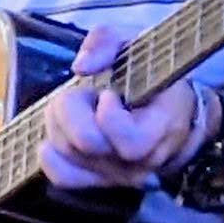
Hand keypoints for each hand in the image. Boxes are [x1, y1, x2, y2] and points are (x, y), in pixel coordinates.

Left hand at [39, 23, 209, 195]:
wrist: (172, 111)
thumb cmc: (153, 74)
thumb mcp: (136, 43)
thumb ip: (107, 42)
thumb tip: (80, 67)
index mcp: (162, 126)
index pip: (130, 140)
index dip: (109, 114)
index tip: (109, 93)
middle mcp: (142, 160)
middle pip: (89, 145)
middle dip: (72, 111)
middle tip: (80, 93)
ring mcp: (121, 175)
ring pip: (70, 155)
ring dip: (58, 124)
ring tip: (74, 107)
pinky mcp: (101, 181)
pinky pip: (64, 177)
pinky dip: (51, 157)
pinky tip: (53, 137)